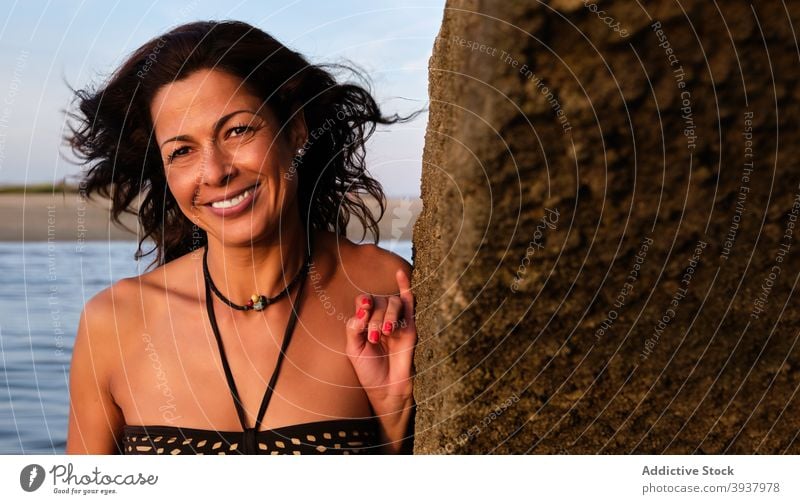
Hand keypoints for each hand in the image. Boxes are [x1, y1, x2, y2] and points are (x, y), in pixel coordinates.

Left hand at [345, 268, 416, 404]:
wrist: (387, 389)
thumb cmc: (369, 371)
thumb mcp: (353, 350)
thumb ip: (353, 328)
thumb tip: (363, 310)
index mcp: (365, 323)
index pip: (363, 301)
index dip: (363, 304)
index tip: (362, 317)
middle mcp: (380, 319)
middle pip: (378, 301)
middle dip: (375, 318)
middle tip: (374, 338)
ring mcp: (397, 322)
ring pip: (393, 302)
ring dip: (388, 315)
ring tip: (385, 333)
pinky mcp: (411, 327)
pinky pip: (410, 302)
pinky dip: (405, 286)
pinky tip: (400, 273)